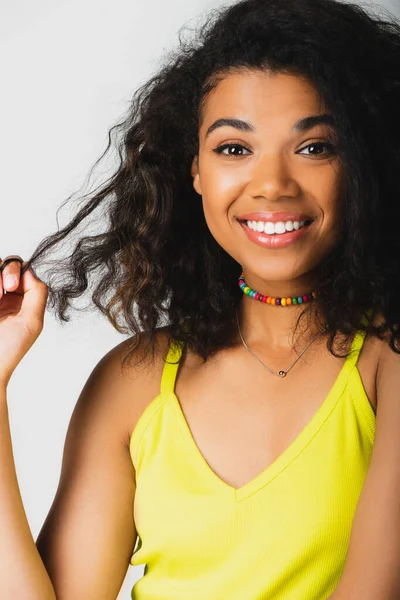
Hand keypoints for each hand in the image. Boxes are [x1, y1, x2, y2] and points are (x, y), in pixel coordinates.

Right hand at [0, 256, 47, 387]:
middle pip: (6, 263)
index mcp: (21, 300)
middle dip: (7, 270)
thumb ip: (37, 293)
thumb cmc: (8, 349)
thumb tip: (30, 270)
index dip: (18, 271)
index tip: (14, 286)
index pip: (22, 269)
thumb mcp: (32, 321)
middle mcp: (4, 295)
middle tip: (8, 288)